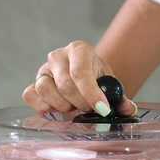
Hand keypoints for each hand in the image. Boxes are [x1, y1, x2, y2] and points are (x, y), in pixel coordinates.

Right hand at [22, 41, 136, 115]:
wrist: (86, 74)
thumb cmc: (98, 78)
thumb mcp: (112, 84)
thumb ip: (121, 97)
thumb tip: (129, 109)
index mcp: (80, 50)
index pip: (81, 72)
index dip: (91, 93)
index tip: (102, 109)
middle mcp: (58, 55)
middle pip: (66, 86)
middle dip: (81, 104)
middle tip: (90, 109)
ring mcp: (43, 68)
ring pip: (47, 91)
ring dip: (64, 106)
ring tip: (75, 107)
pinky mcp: (34, 82)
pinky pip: (30, 95)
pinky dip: (43, 106)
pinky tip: (57, 108)